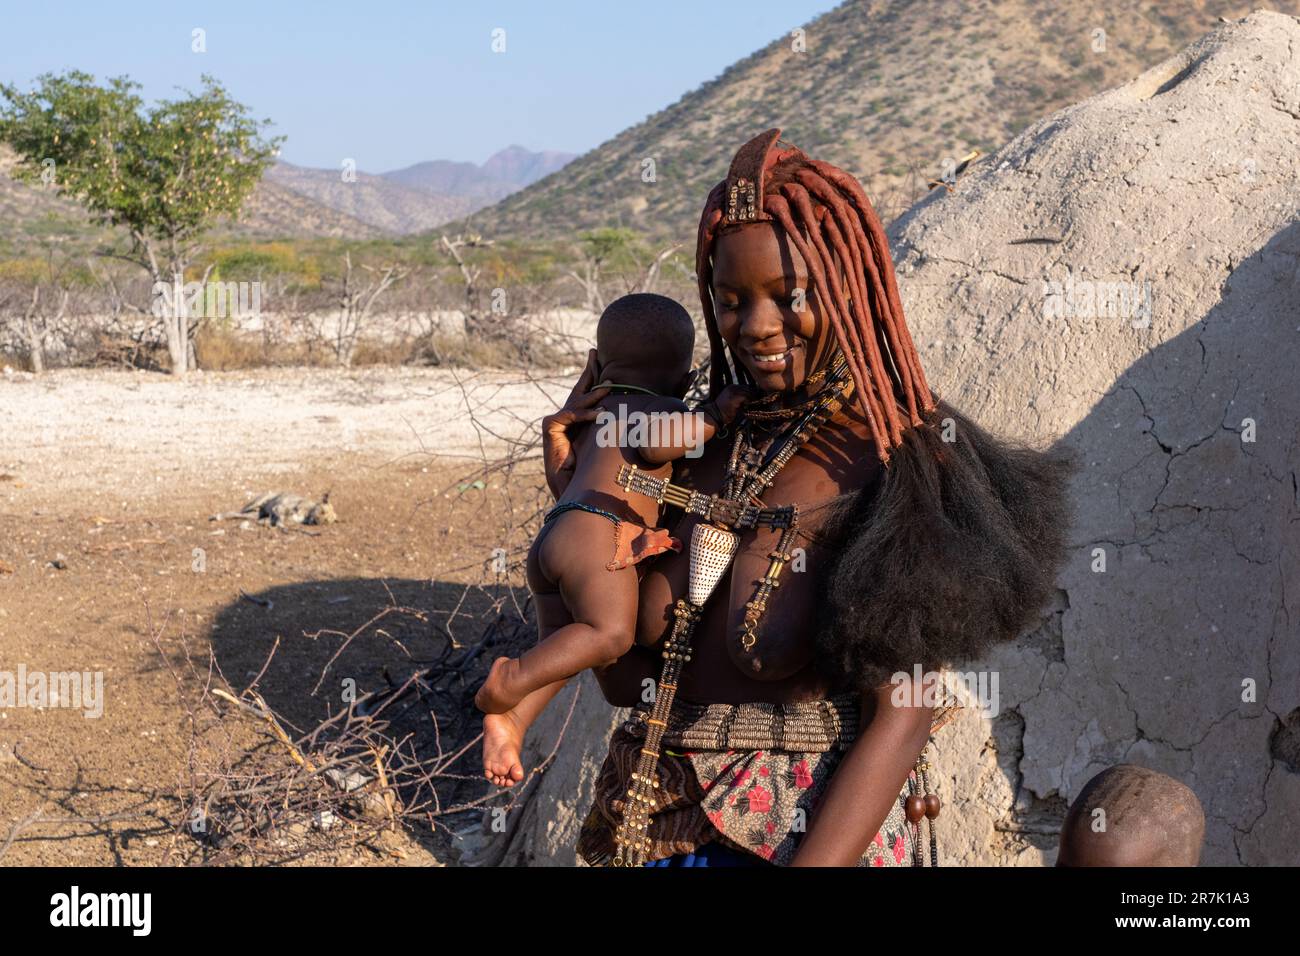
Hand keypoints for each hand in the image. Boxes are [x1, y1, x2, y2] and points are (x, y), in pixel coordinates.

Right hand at [542, 349, 607, 499]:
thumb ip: (613, 433)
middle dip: (589, 371)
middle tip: (595, 352)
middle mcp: (567, 419)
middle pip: (580, 390)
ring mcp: (557, 422)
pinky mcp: (550, 427)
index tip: (606, 366)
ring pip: (578, 402)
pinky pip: (570, 415)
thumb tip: (640, 421)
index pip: (588, 397)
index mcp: (579, 422)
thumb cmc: (590, 474)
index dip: (596, 380)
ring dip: (594, 393)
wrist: (573, 492)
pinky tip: (600, 414)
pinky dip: (585, 415)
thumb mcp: (606, 449)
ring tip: (610, 385)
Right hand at [713, 384, 760, 424]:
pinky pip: (745, 398)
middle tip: (756, 401)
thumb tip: (751, 397)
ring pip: (747, 392)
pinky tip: (748, 406)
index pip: (745, 387)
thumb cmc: (724, 410)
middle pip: (747, 388)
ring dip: (751, 398)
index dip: (751, 392)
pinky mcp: (733, 398)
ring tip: (753, 404)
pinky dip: (748, 402)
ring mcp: (732, 392)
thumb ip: (739, 396)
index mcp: (731, 387)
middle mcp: (731, 388)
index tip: (754, 398)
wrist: (715, 414)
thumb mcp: (731, 400)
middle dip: (752, 395)